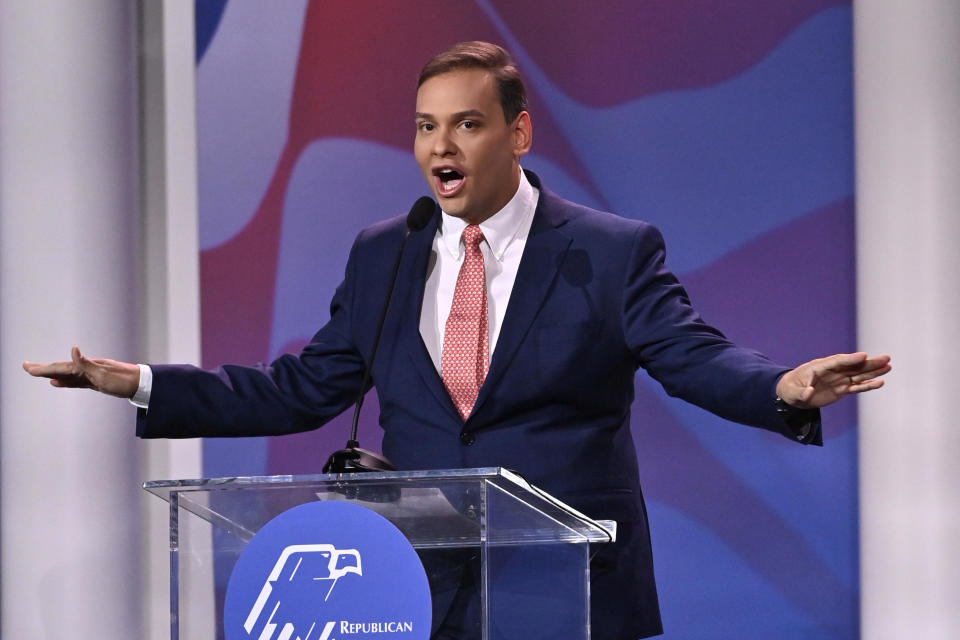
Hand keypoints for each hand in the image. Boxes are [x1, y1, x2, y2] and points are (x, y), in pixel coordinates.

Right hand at [22, 346, 139, 398]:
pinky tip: (57, 383)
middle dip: (42, 369)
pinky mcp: (96, 382)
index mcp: (86, 366)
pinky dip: (65, 382)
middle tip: (26, 367)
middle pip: (60, 369)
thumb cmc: (124, 380)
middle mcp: (87, 368)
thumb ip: (85, 364)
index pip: (60, 368)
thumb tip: (73, 348)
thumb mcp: (103, 374)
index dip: (43, 368)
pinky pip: (76, 382)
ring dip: (51, 374)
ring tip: (38, 373)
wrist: (142, 384)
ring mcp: (91, 375)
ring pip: (66, 375)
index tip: (27, 367)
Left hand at [776, 352, 890, 408]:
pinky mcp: (842, 389)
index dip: (850, 359)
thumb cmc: (791, 389)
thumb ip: (802, 392)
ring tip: (889, 366)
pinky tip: (880, 382)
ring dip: (873, 371)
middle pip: (853, 366)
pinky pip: (856, 386)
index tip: (864, 356)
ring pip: (859, 375)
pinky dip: (868, 385)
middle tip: (886, 358)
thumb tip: (809, 392)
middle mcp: (832, 371)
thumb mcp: (792, 392)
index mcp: (819, 367)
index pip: (837, 361)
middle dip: (869, 362)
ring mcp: (838, 380)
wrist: (792, 395)